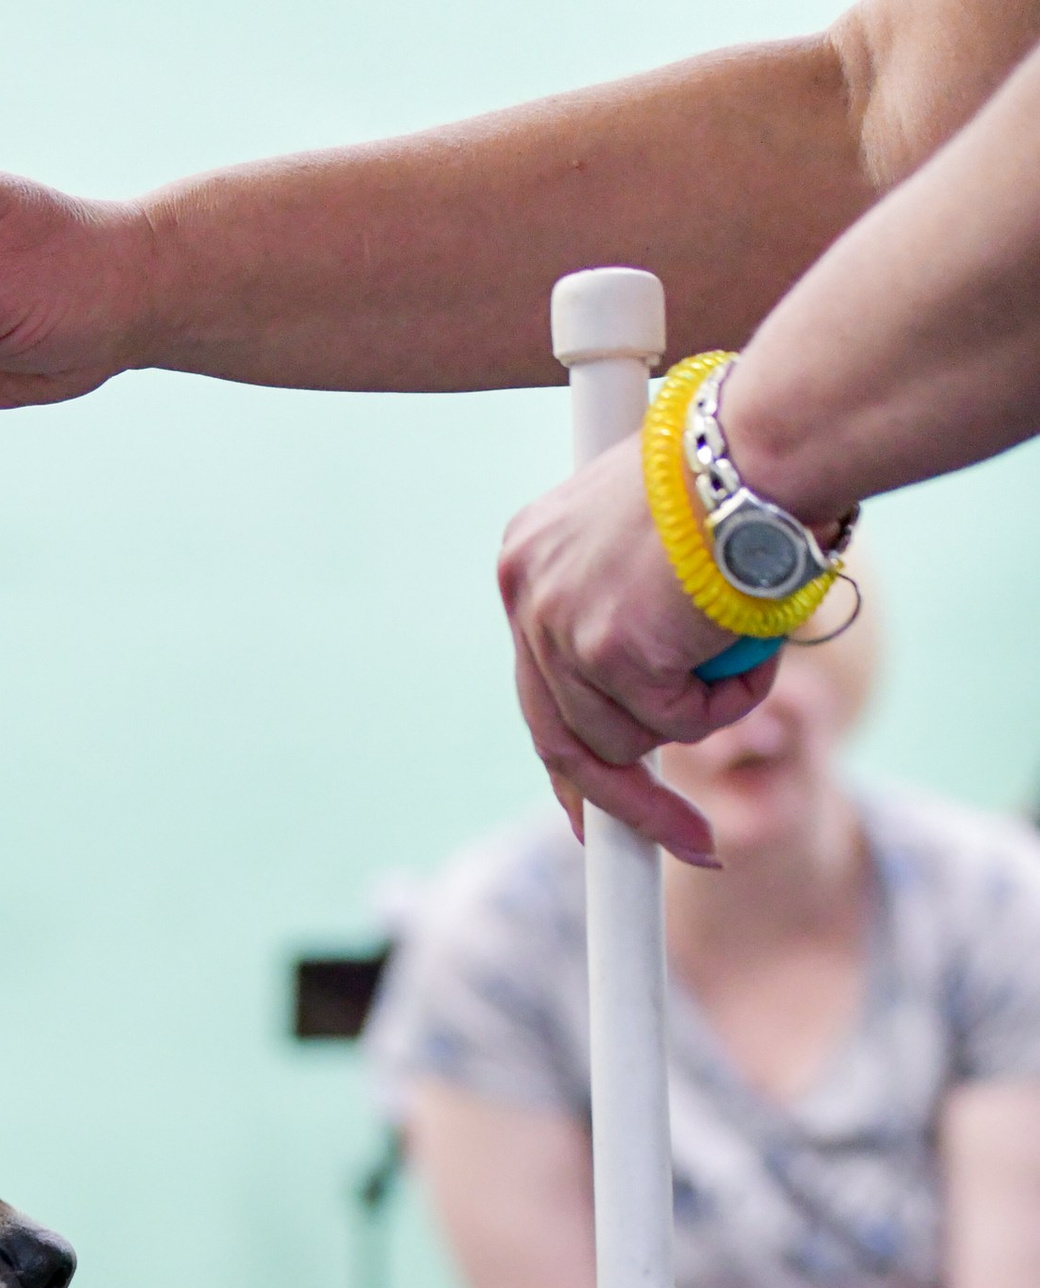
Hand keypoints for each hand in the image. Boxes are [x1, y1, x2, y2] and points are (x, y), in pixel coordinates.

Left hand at [495, 445, 779, 866]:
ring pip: (627, 738)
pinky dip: (725, 703)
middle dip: (625, 803)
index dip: (572, 757)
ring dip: (699, 717)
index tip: (593, 811)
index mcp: (531, 560)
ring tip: (745, 647)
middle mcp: (527, 592)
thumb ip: (631, 608)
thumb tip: (650, 687)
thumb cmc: (738, 474)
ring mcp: (559, 625)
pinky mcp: (607, 650)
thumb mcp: (656, 540)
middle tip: (689, 841)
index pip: (538, 686)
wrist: (763, 443)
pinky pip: (674, 726)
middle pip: (560, 738)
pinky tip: (747, 645)